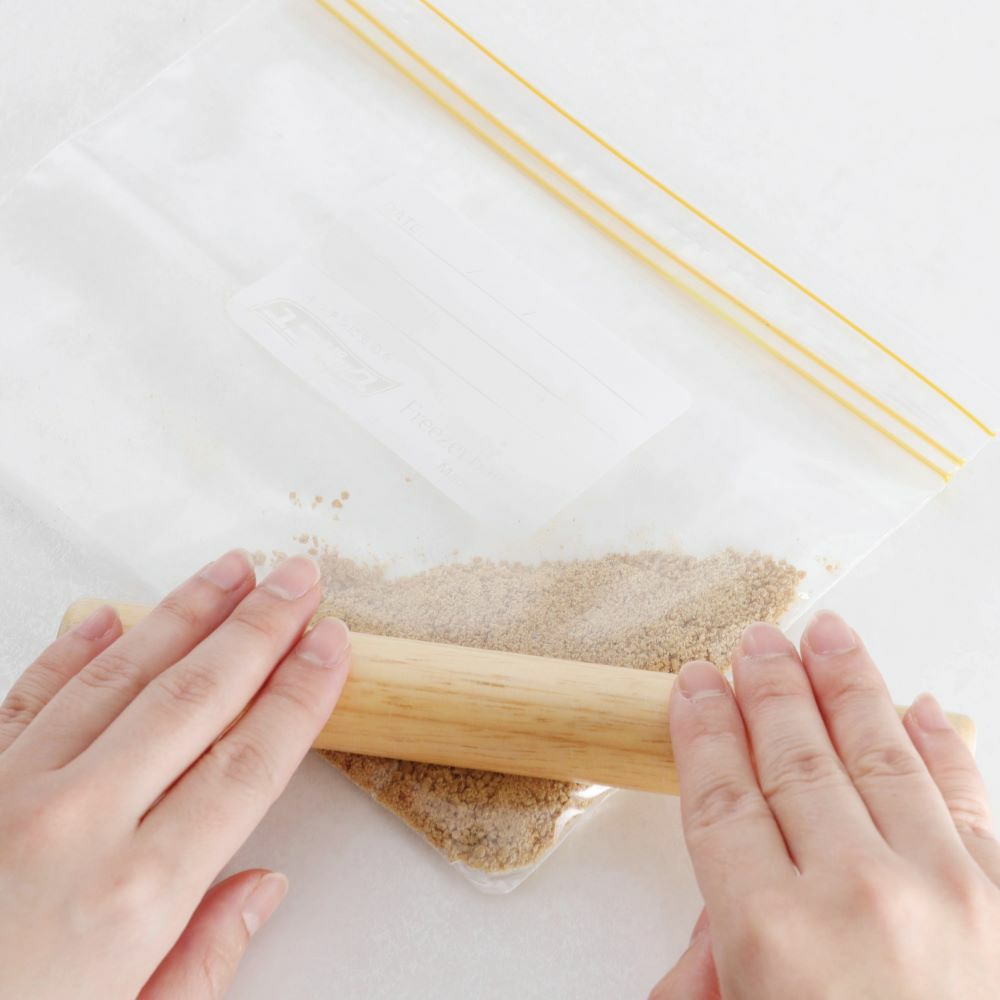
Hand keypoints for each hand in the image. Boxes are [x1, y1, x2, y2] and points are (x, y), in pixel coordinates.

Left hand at [0, 551, 350, 998]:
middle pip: (196, 698)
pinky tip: (107, 616)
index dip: (299, 695)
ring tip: (231, 571)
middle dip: (259, 628)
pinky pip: (27, 697)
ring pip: (119, 677)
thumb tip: (261, 887)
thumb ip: (204, 963)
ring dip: (183, 614)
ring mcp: (11, 794)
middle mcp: (78, 825)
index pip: (249, 764)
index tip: (331, 646)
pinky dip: (71, 651)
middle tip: (298, 577)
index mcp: (137, 896)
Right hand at [651, 612, 999, 998]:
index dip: (705, 729)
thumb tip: (717, 924)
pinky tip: (922, 708)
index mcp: (775, 939)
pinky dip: (943, 746)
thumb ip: (711, 981)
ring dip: (848, 686)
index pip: (722, 796)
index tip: (695, 681)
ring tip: (827, 634)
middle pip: (795, 758)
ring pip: (880, 754)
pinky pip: (969, 797)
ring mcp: (950, 893)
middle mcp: (859, 897)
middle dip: (769, 688)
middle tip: (754, 638)